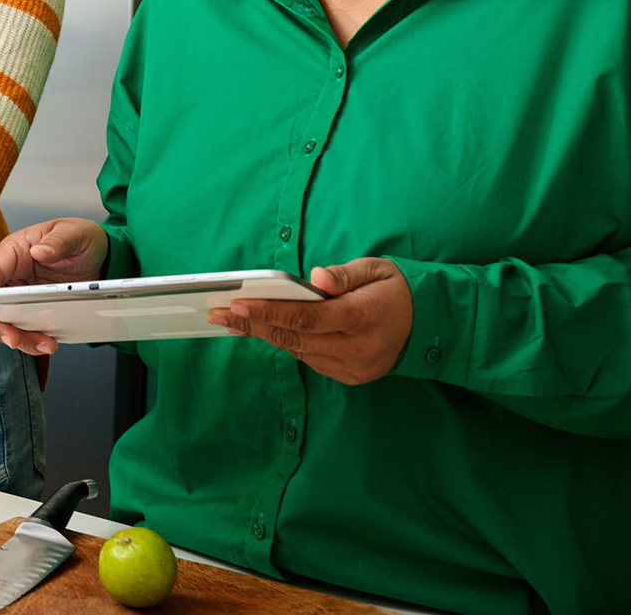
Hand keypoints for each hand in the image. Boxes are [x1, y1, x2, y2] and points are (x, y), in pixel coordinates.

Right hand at [0, 218, 108, 354]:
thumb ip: (58, 241)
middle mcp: (11, 274)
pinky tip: (50, 342)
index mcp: (14, 251)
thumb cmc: (79, 238)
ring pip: (6, 322)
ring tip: (46, 344)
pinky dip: (34, 339)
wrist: (99, 256)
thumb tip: (39, 252)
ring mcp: (20, 294)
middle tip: (14, 339)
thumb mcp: (74, 233)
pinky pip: (25, 328)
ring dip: (22, 337)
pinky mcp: (32, 309)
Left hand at [208, 257, 413, 384]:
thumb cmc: (395, 290)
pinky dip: (287, 343)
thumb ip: (345, 274)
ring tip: (232, 320)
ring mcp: (354, 366)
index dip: (270, 311)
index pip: (308, 317)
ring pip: (298, 351)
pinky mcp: (350, 375)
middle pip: (295, 338)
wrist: (428, 325)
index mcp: (364, 317)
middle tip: (218, 314)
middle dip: (253, 324)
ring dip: (265, 334)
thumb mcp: (376, 270)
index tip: (237, 304)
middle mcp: (358, 348)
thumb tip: (316, 278)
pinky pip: (310, 359)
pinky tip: (265, 329)